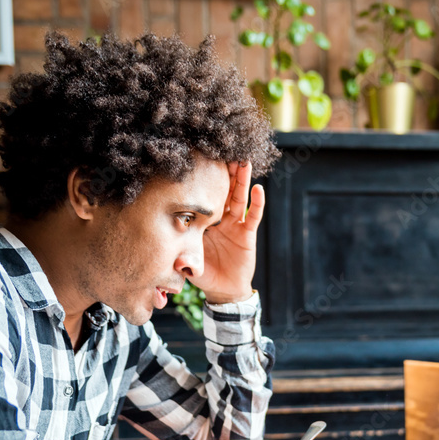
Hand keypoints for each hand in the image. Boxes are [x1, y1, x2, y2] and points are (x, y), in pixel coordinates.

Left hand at [192, 161, 263, 303]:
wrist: (223, 290)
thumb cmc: (204, 274)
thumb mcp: (188, 264)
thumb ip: (183, 260)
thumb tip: (179, 262)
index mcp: (202, 222)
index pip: (202, 197)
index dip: (201, 180)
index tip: (197, 159)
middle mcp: (219, 219)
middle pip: (222, 191)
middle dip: (223, 172)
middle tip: (223, 149)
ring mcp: (234, 225)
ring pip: (238, 198)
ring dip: (241, 180)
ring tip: (243, 161)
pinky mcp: (247, 234)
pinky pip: (253, 216)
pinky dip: (257, 203)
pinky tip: (258, 189)